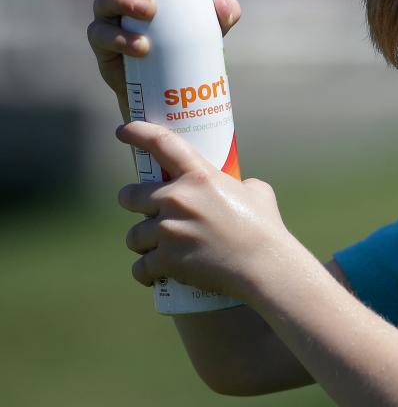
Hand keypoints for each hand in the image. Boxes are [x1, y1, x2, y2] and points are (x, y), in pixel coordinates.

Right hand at [87, 0, 241, 119]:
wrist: (165, 95)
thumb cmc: (181, 52)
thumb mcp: (205, 33)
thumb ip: (218, 18)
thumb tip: (228, 5)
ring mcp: (108, 21)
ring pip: (106, 2)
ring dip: (127, 3)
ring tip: (150, 18)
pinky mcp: (103, 49)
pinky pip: (104, 38)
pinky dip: (123, 40)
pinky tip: (142, 48)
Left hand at [116, 121, 292, 301]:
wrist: (264, 265)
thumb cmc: (264, 227)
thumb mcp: (257, 191)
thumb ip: (238, 184)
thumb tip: (235, 186)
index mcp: (199, 176)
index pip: (162, 143)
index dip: (138, 132)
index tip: (123, 131)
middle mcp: (177, 199)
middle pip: (130, 196)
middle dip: (135, 204)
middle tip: (149, 213)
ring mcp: (169, 230)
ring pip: (134, 236)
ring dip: (143, 242)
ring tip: (159, 249)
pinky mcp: (166, 260)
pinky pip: (140, 267)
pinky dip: (146, 273)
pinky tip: (153, 275)